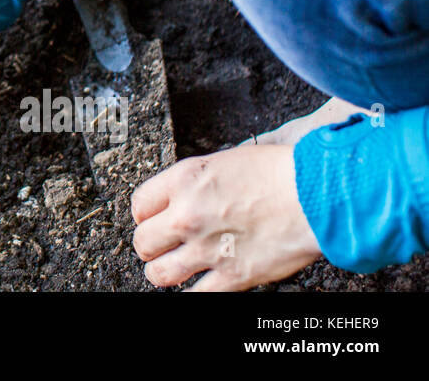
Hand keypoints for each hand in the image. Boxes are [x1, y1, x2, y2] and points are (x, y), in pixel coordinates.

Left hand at [131, 144, 321, 290]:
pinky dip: (195, 293)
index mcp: (184, 180)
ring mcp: (207, 248)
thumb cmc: (282, 171)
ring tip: (172, 269)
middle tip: (162, 246)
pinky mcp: (232, 276)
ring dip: (163, 272)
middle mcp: (188, 214)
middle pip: (143, 241)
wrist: (318, 194)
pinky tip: (200, 285)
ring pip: (159, 273)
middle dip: (151, 245)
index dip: (145, 216)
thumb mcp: (226, 161)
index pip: (139, 204)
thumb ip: (198, 181)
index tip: (152, 221)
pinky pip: (197, 296)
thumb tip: (185, 193)